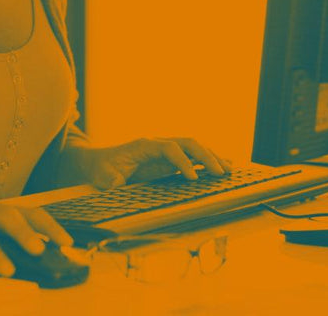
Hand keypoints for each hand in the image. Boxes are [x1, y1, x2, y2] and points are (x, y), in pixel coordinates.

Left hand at [82, 137, 228, 189]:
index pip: (169, 147)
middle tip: (221, 173)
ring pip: (194, 147)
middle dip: (206, 156)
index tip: (194, 178)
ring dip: (212, 157)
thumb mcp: (102, 176)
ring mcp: (164, 150)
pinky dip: (208, 161)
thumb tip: (116, 184)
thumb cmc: (102, 169)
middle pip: (187, 142)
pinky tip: (223, 167)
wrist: (98, 162)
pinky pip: (192, 156)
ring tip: (230, 170)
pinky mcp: (169, 159)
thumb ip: (110, 180)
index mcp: (143, 145)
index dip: (183, 161)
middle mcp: (157, 143)